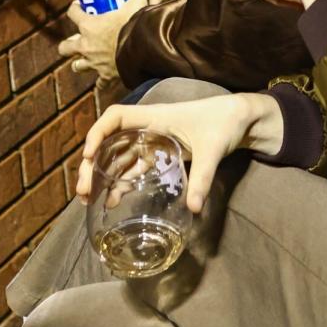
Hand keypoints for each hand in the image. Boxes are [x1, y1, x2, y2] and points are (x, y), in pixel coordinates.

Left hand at [58, 0, 148, 83]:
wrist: (145, 49)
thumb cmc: (137, 24)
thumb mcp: (137, 2)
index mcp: (90, 25)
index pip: (73, 14)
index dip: (74, 8)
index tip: (79, 6)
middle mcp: (87, 45)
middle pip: (66, 47)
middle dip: (68, 44)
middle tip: (75, 40)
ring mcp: (95, 63)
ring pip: (78, 66)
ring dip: (80, 63)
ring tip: (85, 61)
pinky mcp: (106, 76)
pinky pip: (100, 84)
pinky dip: (101, 83)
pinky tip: (103, 82)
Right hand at [76, 92, 282, 212]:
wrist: (242, 120)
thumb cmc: (225, 123)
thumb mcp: (213, 150)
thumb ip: (203, 178)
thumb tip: (194, 209)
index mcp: (155, 116)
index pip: (115, 117)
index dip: (97, 133)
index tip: (90, 155)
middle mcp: (148, 128)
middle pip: (110, 142)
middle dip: (93, 164)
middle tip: (84, 190)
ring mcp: (153, 142)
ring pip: (119, 157)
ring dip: (103, 175)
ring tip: (89, 199)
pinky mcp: (161, 154)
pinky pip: (135, 167)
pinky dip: (122, 181)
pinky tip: (113, 200)